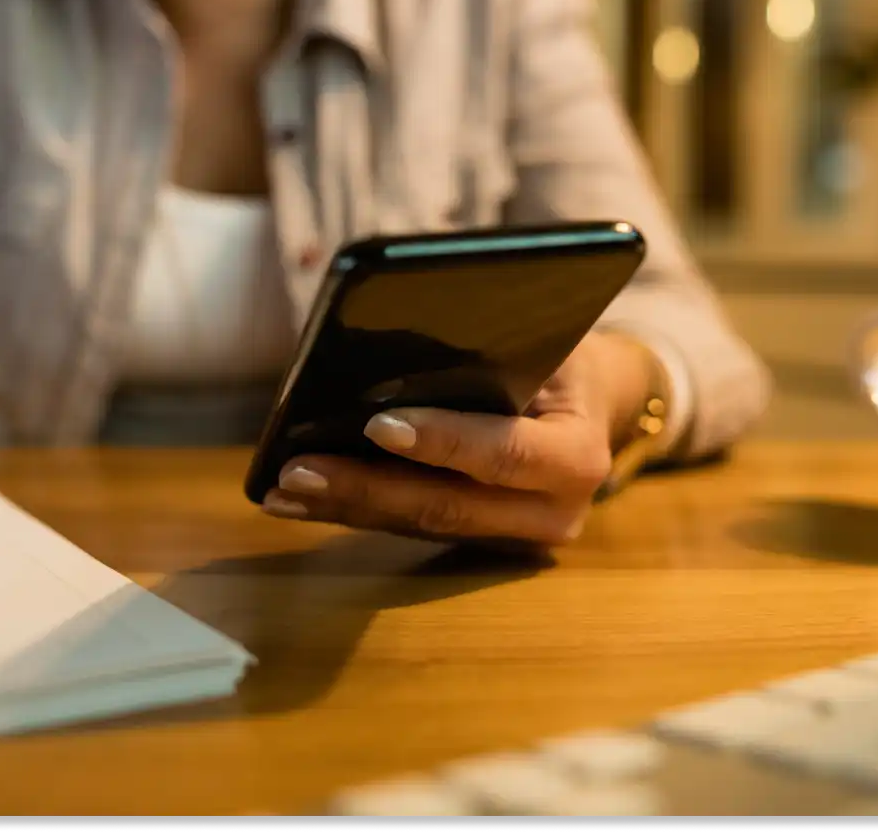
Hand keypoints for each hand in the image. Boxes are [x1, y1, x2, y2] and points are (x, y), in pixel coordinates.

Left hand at [260, 334, 655, 545]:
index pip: (505, 454)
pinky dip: (355, 509)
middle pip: (449, 506)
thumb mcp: (544, 336)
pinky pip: (413, 526)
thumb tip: (388, 342)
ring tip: (284, 485)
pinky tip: (302, 496)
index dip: (443, 441)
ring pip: (421, 524)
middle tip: (298, 468)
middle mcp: (554, 513)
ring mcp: (516, 538)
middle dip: (367, 488)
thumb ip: (490, 347)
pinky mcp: (481, 542)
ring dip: (347, 506)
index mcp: (577, 457)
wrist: (593, 400)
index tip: (376, 423)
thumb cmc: (561, 352)